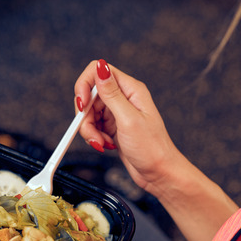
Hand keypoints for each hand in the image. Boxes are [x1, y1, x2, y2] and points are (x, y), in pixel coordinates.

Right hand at [74, 60, 184, 194]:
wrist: (159, 173)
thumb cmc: (152, 148)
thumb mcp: (129, 119)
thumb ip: (112, 94)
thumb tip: (100, 67)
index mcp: (130, 89)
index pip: (98, 72)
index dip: (84, 86)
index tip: (81, 106)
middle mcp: (124, 98)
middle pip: (89, 95)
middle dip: (85, 116)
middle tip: (92, 133)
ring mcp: (118, 112)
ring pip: (89, 113)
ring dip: (89, 130)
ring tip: (101, 144)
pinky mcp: (113, 127)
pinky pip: (93, 126)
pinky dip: (94, 137)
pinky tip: (105, 145)